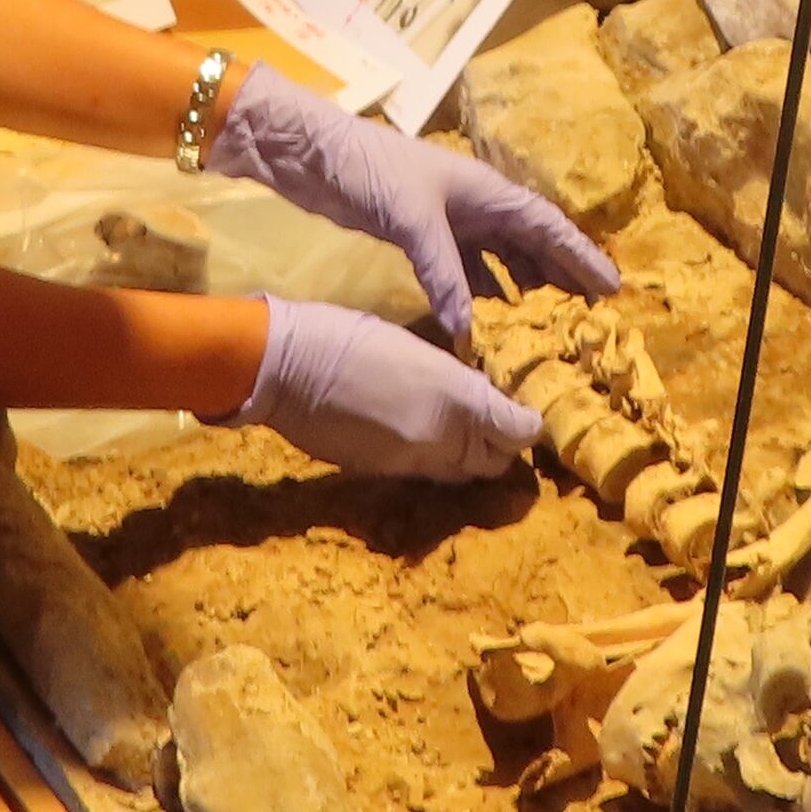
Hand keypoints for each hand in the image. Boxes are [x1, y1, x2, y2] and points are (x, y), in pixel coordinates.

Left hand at [205, 68, 618, 346]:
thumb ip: (442, 271)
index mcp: (486, 191)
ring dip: (525, 284)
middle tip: (591, 313)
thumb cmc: (369, 170)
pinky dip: (481, 290)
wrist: (313, 154)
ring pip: (501, 256)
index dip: (581, 256)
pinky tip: (489, 315)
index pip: (547, 226)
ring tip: (549, 319)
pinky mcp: (421, 234)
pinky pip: (466, 268)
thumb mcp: (410, 219)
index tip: (612, 286)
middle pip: (532, 242)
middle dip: (562, 274)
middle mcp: (476, 204)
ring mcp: (449, 219)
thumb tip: (468, 328)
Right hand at [238, 298, 541, 483]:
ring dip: (468, 454)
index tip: (526, 412)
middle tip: (498, 419)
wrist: (284, 368)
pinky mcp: (380, 474)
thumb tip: (482, 399)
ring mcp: (407, 462)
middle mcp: (438, 439)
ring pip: (459, 472)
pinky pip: (423, 473)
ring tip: (463, 426)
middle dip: (502, 445)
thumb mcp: (416, 348)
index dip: (526, 424)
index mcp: (453, 396)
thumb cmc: (348, 337)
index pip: (515, 430)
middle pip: (492, 461)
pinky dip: (432, 459)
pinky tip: (418, 432)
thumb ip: (457, 380)